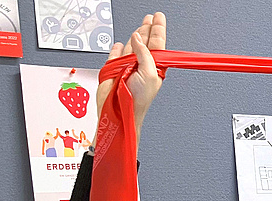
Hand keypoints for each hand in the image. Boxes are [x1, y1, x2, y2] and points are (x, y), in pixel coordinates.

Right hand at [94, 12, 165, 140]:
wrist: (119, 111)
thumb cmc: (139, 100)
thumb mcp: (149, 74)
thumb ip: (145, 55)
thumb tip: (138, 39)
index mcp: (153, 67)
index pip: (157, 44)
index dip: (157, 29)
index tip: (158, 18)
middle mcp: (140, 65)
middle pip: (144, 42)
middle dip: (148, 29)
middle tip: (151, 17)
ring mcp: (126, 66)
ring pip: (131, 45)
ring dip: (136, 35)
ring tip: (142, 25)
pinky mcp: (112, 69)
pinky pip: (114, 54)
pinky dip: (118, 48)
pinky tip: (122, 43)